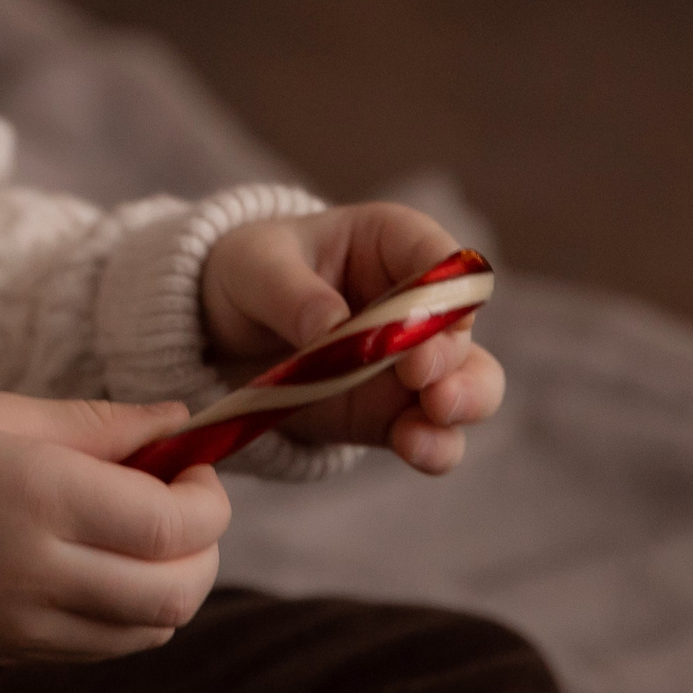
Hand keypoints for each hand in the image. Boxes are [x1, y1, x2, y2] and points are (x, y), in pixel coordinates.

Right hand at [0, 393, 229, 664]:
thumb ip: (98, 423)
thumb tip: (179, 418)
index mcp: (39, 496)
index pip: (170, 523)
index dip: (207, 500)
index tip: (194, 465)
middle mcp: (41, 570)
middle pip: (177, 589)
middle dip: (205, 547)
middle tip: (183, 502)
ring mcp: (30, 623)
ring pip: (154, 628)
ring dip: (175, 582)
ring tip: (144, 534)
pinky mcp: (19, 652)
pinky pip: (111, 646)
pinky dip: (137, 613)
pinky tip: (109, 565)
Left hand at [200, 203, 505, 473]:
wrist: (222, 332)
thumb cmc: (251, 272)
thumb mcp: (256, 266)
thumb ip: (294, 293)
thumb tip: (333, 326)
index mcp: (393, 242)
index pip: (441, 257)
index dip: (445, 291)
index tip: (433, 324)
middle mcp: (418, 304)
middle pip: (462, 327)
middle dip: (451, 355)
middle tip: (421, 377)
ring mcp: (412, 363)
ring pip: (469, 384)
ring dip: (463, 402)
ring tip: (434, 415)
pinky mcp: (394, 413)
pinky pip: (432, 432)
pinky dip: (434, 445)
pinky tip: (419, 449)